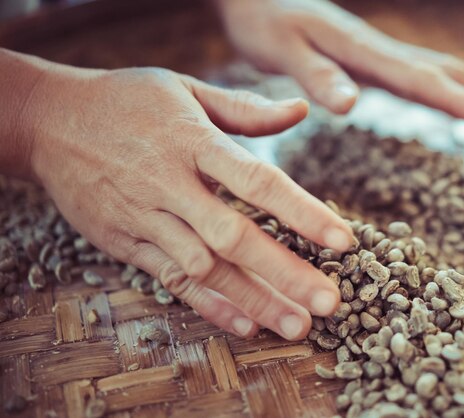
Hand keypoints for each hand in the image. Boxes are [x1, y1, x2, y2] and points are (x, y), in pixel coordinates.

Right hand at [22, 63, 352, 339]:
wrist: (50, 121)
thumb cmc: (127, 101)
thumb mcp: (185, 90)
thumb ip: (245, 108)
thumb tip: (301, 110)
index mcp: (193, 141)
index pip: (257, 180)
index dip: (302, 212)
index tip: (343, 241)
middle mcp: (170, 183)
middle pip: (233, 236)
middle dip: (284, 272)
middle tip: (329, 302)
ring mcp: (145, 216)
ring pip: (204, 267)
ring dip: (252, 299)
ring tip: (296, 324)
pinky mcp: (125, 240)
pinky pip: (169, 278)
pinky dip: (207, 303)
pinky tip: (244, 323)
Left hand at [216, 0, 463, 138]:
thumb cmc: (264, 22)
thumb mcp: (282, 50)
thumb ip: (317, 76)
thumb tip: (351, 106)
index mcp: (362, 50)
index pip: (424, 80)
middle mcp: (378, 50)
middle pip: (445, 74)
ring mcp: (377, 54)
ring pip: (438, 71)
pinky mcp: (370, 59)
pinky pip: (418, 75)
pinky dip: (446, 92)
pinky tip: (452, 105)